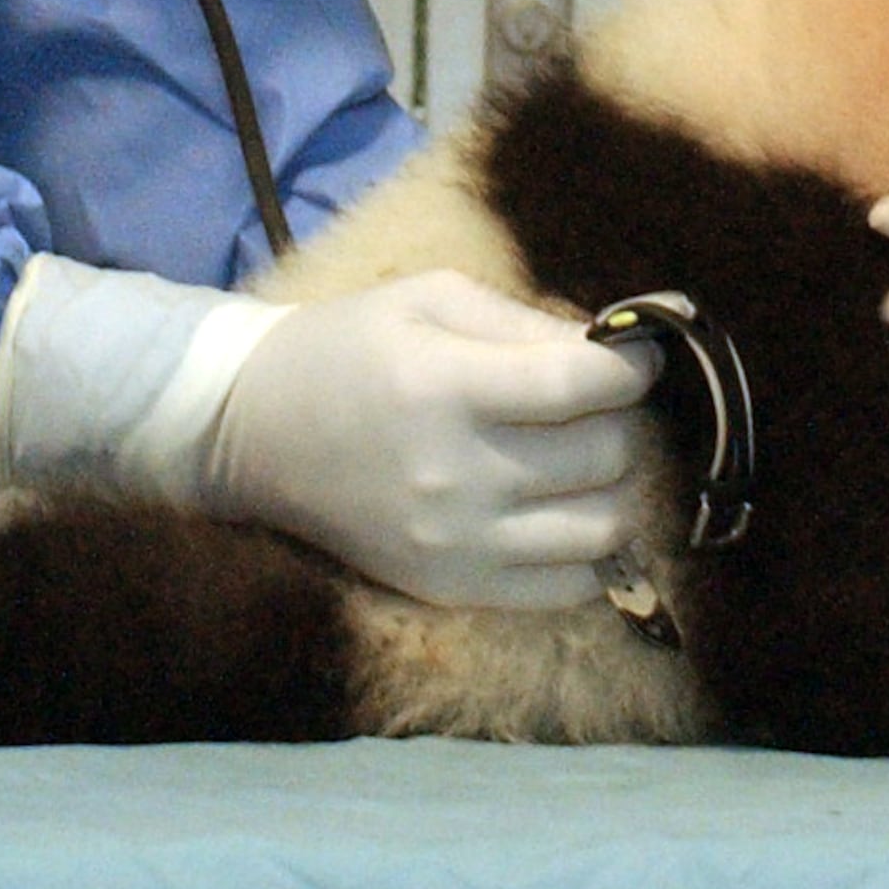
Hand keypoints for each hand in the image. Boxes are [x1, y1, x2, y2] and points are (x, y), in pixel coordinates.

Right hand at [202, 272, 654, 608]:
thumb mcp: (427, 299)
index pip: (582, 384)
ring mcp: (454, 545)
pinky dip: (588, 550)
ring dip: (612, 486)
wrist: (250, 433)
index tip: (638, 354)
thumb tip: (615, 345)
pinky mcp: (450, 589)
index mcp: (446, 388)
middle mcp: (454, 476)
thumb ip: (526, 319)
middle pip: (603, 456)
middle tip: (595, 401)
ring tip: (582, 457)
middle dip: (620, 418)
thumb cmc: (345, 349)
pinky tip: (565, 511)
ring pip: (602, 528)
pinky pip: (567, 588)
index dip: (632, 366)